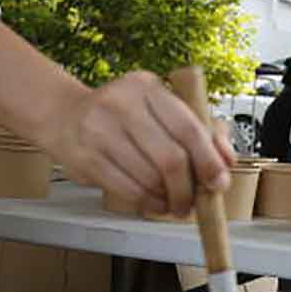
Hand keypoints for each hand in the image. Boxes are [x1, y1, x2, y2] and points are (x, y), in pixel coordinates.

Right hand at [38, 71, 235, 215]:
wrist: (64, 115)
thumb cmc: (124, 115)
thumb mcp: (162, 109)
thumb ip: (201, 131)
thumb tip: (227, 161)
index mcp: (148, 88)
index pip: (188, 128)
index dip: (209, 160)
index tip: (218, 182)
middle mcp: (122, 104)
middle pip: (170, 159)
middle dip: (188, 189)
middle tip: (194, 202)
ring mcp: (100, 131)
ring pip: (150, 180)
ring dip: (168, 200)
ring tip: (173, 203)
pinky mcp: (86, 158)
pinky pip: (128, 190)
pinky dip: (148, 204)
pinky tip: (154, 203)